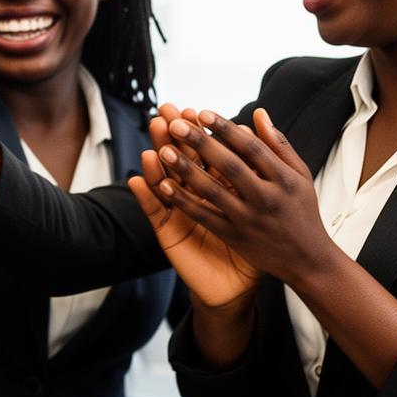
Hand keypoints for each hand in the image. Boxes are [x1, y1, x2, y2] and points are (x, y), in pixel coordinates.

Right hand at [129, 112, 259, 310]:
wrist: (237, 286)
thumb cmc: (252, 245)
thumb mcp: (259, 206)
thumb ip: (257, 168)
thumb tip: (258, 128)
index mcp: (216, 185)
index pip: (204, 152)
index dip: (199, 132)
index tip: (194, 110)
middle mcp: (193, 193)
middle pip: (180, 159)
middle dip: (173, 137)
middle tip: (164, 114)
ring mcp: (177, 211)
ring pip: (163, 180)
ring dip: (156, 162)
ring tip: (152, 143)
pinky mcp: (167, 232)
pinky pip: (155, 212)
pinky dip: (145, 196)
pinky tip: (137, 180)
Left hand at [150, 107, 334, 286]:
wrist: (308, 260)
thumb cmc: (301, 211)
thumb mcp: (299, 175)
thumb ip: (278, 144)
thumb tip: (258, 112)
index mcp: (283, 179)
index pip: (251, 148)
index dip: (226, 129)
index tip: (202, 112)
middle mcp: (266, 198)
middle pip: (229, 166)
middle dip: (201, 143)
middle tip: (175, 124)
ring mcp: (248, 219)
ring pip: (213, 191)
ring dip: (186, 170)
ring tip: (163, 150)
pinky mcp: (234, 237)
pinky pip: (205, 217)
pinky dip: (185, 202)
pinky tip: (165, 186)